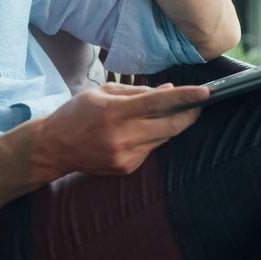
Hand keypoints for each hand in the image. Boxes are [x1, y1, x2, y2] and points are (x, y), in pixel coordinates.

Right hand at [25, 82, 209, 182]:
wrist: (54, 148)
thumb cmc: (77, 114)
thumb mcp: (103, 93)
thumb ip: (137, 92)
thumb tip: (169, 91)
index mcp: (115, 112)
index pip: (159, 103)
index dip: (186, 98)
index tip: (206, 93)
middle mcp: (123, 136)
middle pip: (170, 126)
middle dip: (189, 115)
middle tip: (199, 105)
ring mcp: (126, 156)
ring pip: (163, 138)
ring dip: (170, 126)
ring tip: (168, 114)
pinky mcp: (127, 168)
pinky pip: (151, 150)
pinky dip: (152, 138)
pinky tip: (139, 133)